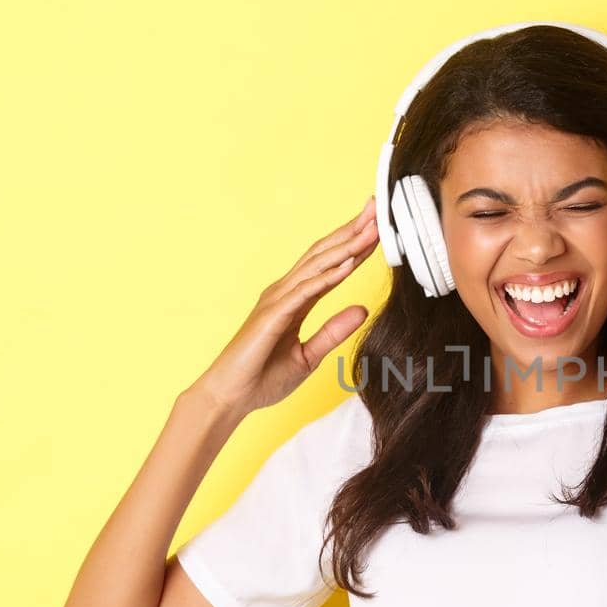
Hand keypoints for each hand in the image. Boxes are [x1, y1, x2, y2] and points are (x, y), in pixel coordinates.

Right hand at [193, 195, 378, 418]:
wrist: (229, 396)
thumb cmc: (262, 377)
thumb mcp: (309, 355)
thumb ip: (334, 331)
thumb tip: (362, 310)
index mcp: (294, 300)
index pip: (329, 264)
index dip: (353, 244)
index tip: (376, 227)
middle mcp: (285, 293)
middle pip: (324, 254)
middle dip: (351, 231)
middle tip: (377, 209)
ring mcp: (277, 301)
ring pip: (317, 266)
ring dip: (345, 246)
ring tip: (371, 229)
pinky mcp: (273, 316)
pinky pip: (305, 292)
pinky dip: (328, 277)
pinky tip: (348, 264)